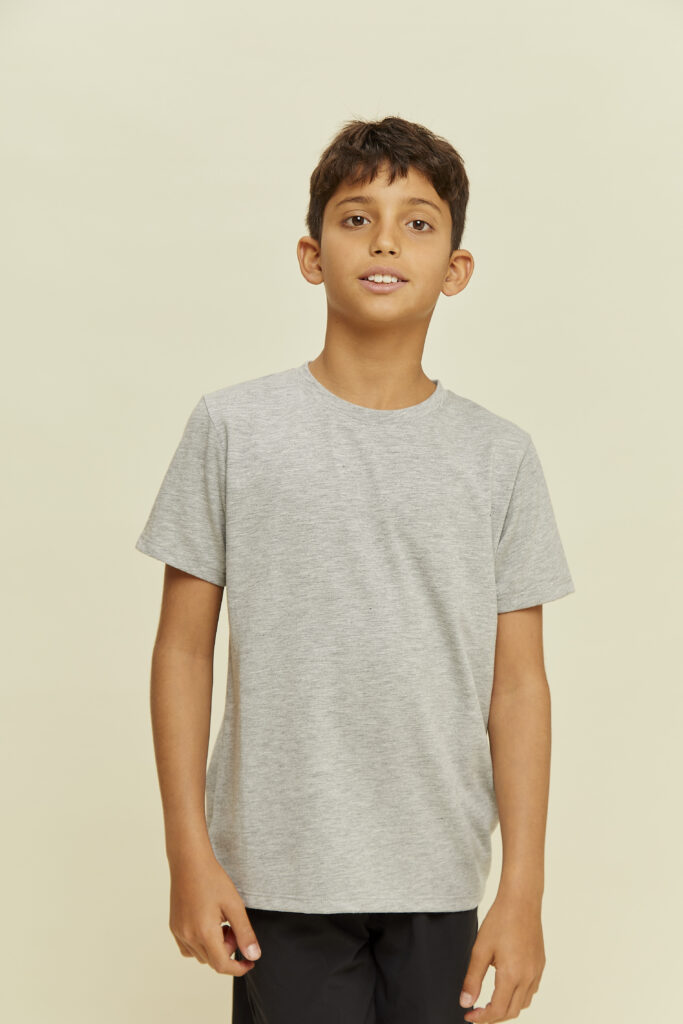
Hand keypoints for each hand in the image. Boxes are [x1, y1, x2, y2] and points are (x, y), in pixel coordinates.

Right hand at [168, 850, 261, 975]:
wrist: (189, 862)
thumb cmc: (213, 879)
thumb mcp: (234, 905)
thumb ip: (245, 933)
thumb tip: (254, 956)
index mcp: (204, 932)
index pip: (222, 965)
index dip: (238, 968)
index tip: (250, 962)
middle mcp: (188, 936)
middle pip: (212, 961)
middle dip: (228, 951)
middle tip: (233, 927)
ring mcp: (178, 932)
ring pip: (200, 956)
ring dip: (214, 949)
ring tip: (221, 924)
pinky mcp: (174, 927)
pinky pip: (188, 948)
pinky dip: (201, 945)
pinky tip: (209, 926)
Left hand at [459, 893, 545, 1021]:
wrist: (521, 901)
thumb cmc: (500, 921)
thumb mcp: (480, 950)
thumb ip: (472, 979)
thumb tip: (466, 1003)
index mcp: (512, 975)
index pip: (497, 1010)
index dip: (482, 1018)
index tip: (470, 1017)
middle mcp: (528, 978)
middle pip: (512, 1011)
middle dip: (493, 1017)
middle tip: (477, 1013)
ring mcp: (537, 972)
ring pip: (524, 1003)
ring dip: (507, 1008)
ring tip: (490, 1003)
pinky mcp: (540, 964)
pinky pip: (531, 991)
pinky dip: (519, 997)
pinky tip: (507, 987)